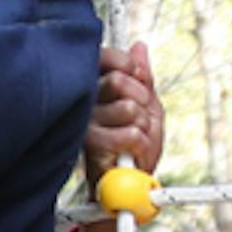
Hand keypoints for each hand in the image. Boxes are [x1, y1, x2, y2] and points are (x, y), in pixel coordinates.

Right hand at [81, 40, 163, 190]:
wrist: (128, 184)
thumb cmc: (134, 147)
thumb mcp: (147, 106)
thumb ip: (143, 78)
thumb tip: (139, 48)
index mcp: (95, 86)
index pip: (106, 57)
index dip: (129, 66)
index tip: (139, 78)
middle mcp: (85, 100)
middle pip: (119, 81)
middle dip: (142, 100)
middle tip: (141, 117)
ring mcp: (84, 122)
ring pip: (128, 108)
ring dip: (143, 127)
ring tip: (135, 138)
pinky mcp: (89, 145)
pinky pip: (129, 133)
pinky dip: (141, 144)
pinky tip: (133, 151)